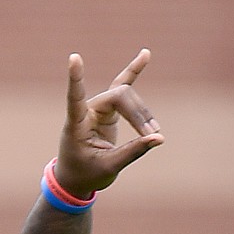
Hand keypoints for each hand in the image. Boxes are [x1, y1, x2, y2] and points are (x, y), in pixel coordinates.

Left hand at [55, 49, 163, 197]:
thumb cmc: (85, 174)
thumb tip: (159, 138)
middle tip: (152, 134)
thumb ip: (132, 151)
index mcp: (76, 125)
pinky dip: (134, 72)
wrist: (76, 179)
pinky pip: (123, 87)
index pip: (75, 98)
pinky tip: (145, 54)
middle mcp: (86, 111)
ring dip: (142, 113)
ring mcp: (98, 108)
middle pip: (119, 97)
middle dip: (138, 114)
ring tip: (154, 132)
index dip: (76, 79)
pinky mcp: (109, 109)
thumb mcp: (109, 167)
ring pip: (126, 97)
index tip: (74, 58)